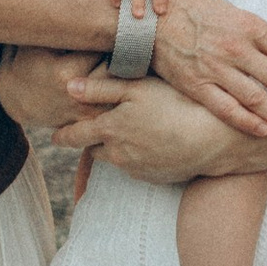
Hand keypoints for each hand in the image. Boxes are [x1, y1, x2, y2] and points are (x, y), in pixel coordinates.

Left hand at [61, 73, 239, 184]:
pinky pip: (136, 167)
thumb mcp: (136, 88)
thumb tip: (69, 87)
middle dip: (91, 141)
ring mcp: (136, 169)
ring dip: (116, 149)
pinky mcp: (153, 178)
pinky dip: (138, 156)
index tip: (54, 136)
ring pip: (116, 159)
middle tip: (91, 130)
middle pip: (94, 149)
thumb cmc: (175, 105)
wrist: (212, 140)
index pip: (74, 136)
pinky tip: (153, 142)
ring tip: (130, 133)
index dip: (63, 135)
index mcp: (109, 130)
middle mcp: (117, 154)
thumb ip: (100, 88)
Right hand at [155, 0, 266, 139]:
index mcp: (250, 26)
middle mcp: (237, 48)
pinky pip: (225, 108)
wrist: (156, 14)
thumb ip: (261, 38)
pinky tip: (264, 131)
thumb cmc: (200, 13)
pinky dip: (246, 121)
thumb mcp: (236, 14)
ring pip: (257, 98)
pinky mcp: (196, 85)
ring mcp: (216, 68)